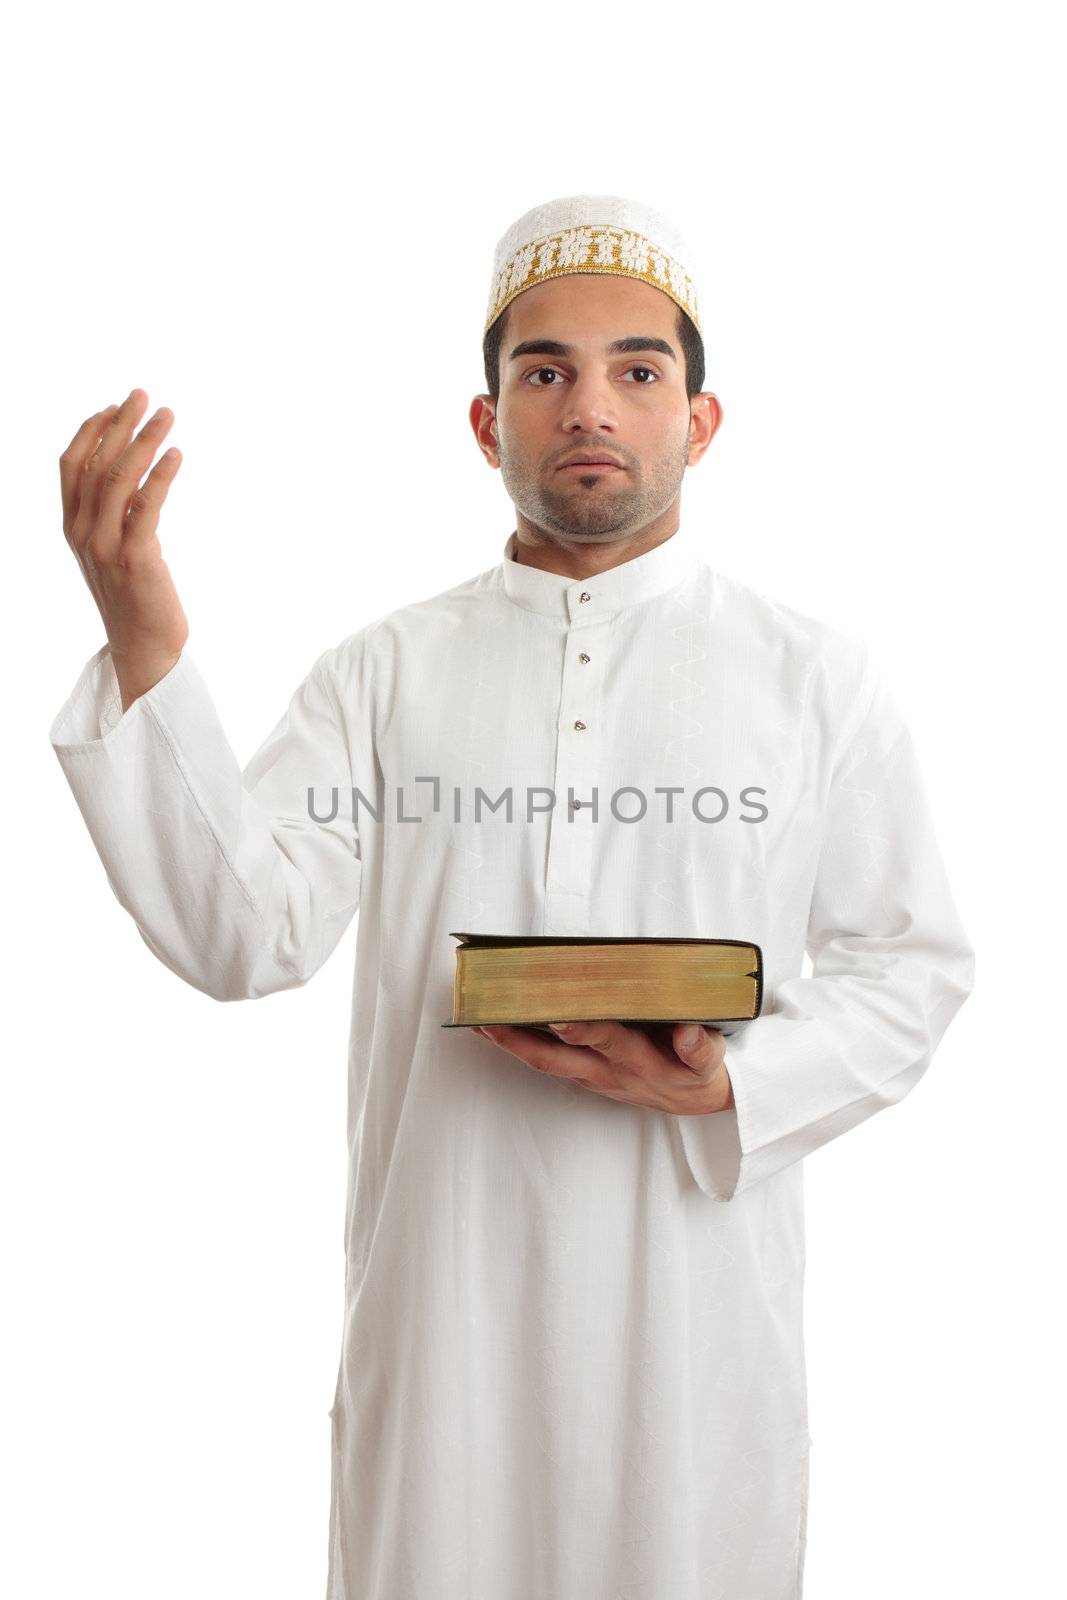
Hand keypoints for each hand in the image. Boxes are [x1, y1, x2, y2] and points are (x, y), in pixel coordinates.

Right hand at [60, 388, 188, 710]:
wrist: (145, 648)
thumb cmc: (137, 598)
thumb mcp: (116, 550)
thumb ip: (117, 514)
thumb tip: (133, 471)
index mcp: (74, 528)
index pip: (71, 466)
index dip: (91, 430)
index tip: (114, 405)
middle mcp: (84, 534)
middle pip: (95, 463)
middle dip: (120, 424)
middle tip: (143, 394)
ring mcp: (106, 547)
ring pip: (118, 479)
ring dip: (143, 441)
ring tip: (166, 415)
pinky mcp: (136, 559)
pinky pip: (146, 507)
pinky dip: (160, 476)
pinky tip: (175, 455)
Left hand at [471, 1020, 734, 1114]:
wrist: (697, 1103)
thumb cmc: (700, 1072)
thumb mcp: (710, 1062)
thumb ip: (701, 1048)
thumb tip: (688, 1031)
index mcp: (638, 1060)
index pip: (606, 1040)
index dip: (582, 1029)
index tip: (559, 1016)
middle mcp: (606, 1070)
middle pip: (556, 1057)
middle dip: (520, 1040)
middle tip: (489, 1019)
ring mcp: (591, 1075)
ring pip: (543, 1061)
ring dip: (509, 1043)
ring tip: (477, 1019)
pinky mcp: (584, 1075)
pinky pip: (546, 1060)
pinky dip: (518, 1044)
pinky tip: (495, 1027)